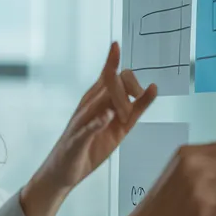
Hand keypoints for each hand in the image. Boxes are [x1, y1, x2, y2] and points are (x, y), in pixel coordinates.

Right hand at [19, 41, 156, 215]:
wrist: (64, 171)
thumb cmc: (90, 146)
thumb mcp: (119, 127)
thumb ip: (135, 109)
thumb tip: (152, 89)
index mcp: (98, 101)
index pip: (107, 75)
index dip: (112, 60)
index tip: (116, 44)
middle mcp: (88, 106)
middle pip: (110, 82)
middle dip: (129, 89)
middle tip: (131, 109)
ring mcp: (82, 121)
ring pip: (101, 100)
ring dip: (118, 103)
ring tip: (123, 115)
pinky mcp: (78, 139)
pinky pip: (88, 127)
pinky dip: (98, 121)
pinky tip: (107, 116)